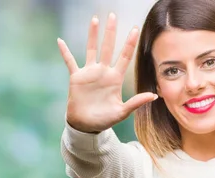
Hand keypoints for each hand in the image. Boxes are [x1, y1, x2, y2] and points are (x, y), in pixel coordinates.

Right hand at [57, 13, 156, 132]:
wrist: (87, 126)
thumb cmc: (105, 119)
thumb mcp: (122, 112)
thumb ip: (137, 102)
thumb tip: (154, 95)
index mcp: (115, 78)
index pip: (124, 57)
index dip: (129, 43)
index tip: (135, 29)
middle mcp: (104, 72)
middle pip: (108, 47)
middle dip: (111, 32)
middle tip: (113, 15)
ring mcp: (90, 73)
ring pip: (91, 49)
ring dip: (92, 35)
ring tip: (95, 20)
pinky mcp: (77, 78)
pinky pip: (70, 62)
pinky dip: (65, 52)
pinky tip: (60, 41)